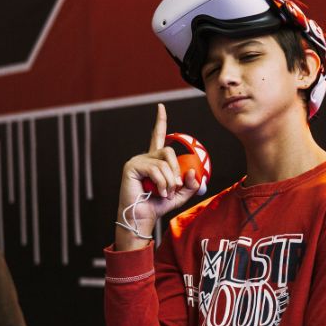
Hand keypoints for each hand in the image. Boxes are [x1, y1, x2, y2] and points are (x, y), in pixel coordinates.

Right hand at [115, 104, 200, 249]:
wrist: (144, 217)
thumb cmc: (159, 205)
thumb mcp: (180, 194)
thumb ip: (190, 183)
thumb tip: (193, 171)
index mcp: (155, 160)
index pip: (158, 136)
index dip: (160, 121)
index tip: (161, 107)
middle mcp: (145, 157)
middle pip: (168, 151)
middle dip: (176, 170)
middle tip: (176, 186)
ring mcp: (137, 160)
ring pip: (164, 162)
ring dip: (169, 180)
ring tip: (165, 192)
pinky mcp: (132, 167)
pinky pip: (155, 169)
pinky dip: (161, 182)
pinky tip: (159, 192)